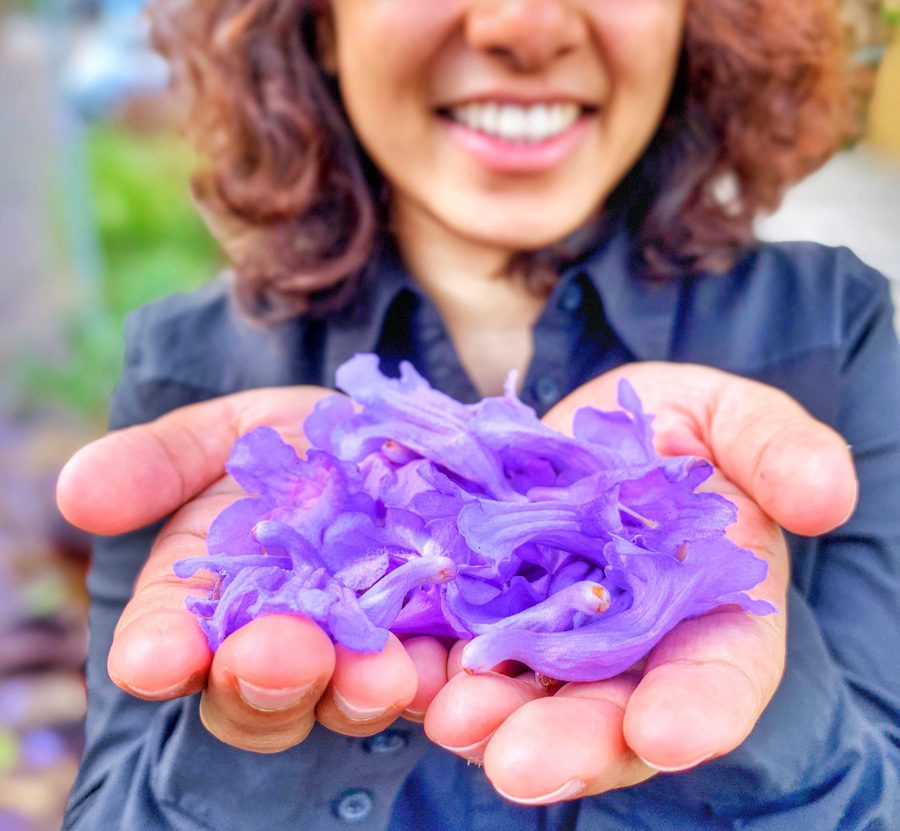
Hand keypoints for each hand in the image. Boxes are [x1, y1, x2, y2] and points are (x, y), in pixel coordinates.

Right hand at [58, 386, 448, 752]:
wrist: (390, 439)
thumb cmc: (291, 442)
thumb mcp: (222, 435)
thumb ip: (156, 464)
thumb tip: (77, 489)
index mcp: (208, 602)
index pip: (167, 645)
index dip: (158, 655)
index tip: (155, 659)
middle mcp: (278, 641)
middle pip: (258, 692)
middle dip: (264, 679)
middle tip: (281, 654)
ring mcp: (355, 650)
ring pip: (346, 696)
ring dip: (356, 690)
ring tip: (378, 673)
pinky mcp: (427, 642)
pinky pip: (433, 676)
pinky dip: (438, 680)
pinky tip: (445, 666)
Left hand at [422, 362, 856, 803]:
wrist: (582, 431)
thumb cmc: (675, 429)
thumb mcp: (733, 421)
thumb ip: (779, 450)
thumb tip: (827, 495)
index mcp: (708, 616)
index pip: (716, 677)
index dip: (698, 708)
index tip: (668, 733)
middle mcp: (627, 649)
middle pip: (609, 713)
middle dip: (571, 742)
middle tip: (521, 762)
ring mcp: (548, 638)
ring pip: (525, 697)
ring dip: (489, 718)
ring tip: (453, 718)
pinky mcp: (481, 613)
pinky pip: (454, 648)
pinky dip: (431, 665)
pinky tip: (405, 667)